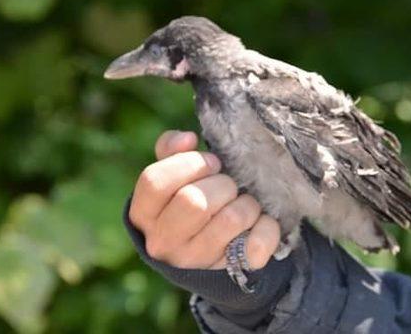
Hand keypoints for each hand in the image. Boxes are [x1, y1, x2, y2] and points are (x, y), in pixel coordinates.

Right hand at [128, 130, 280, 269]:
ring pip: (230, 220)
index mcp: (144, 214)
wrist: (200, 254)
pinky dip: (267, 229)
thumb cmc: (184, 201)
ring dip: (246, 203)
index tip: (211, 164)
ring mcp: (194, 260)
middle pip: (194, 201)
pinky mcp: (227, 271)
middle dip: (222, 184)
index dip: (188, 164)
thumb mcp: (171, 176)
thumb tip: (187, 140)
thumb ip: (171, 150)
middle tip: (228, 185)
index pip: (155, 182)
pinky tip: (260, 222)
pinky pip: (256, 245)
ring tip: (243, 202)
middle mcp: (163, 241)